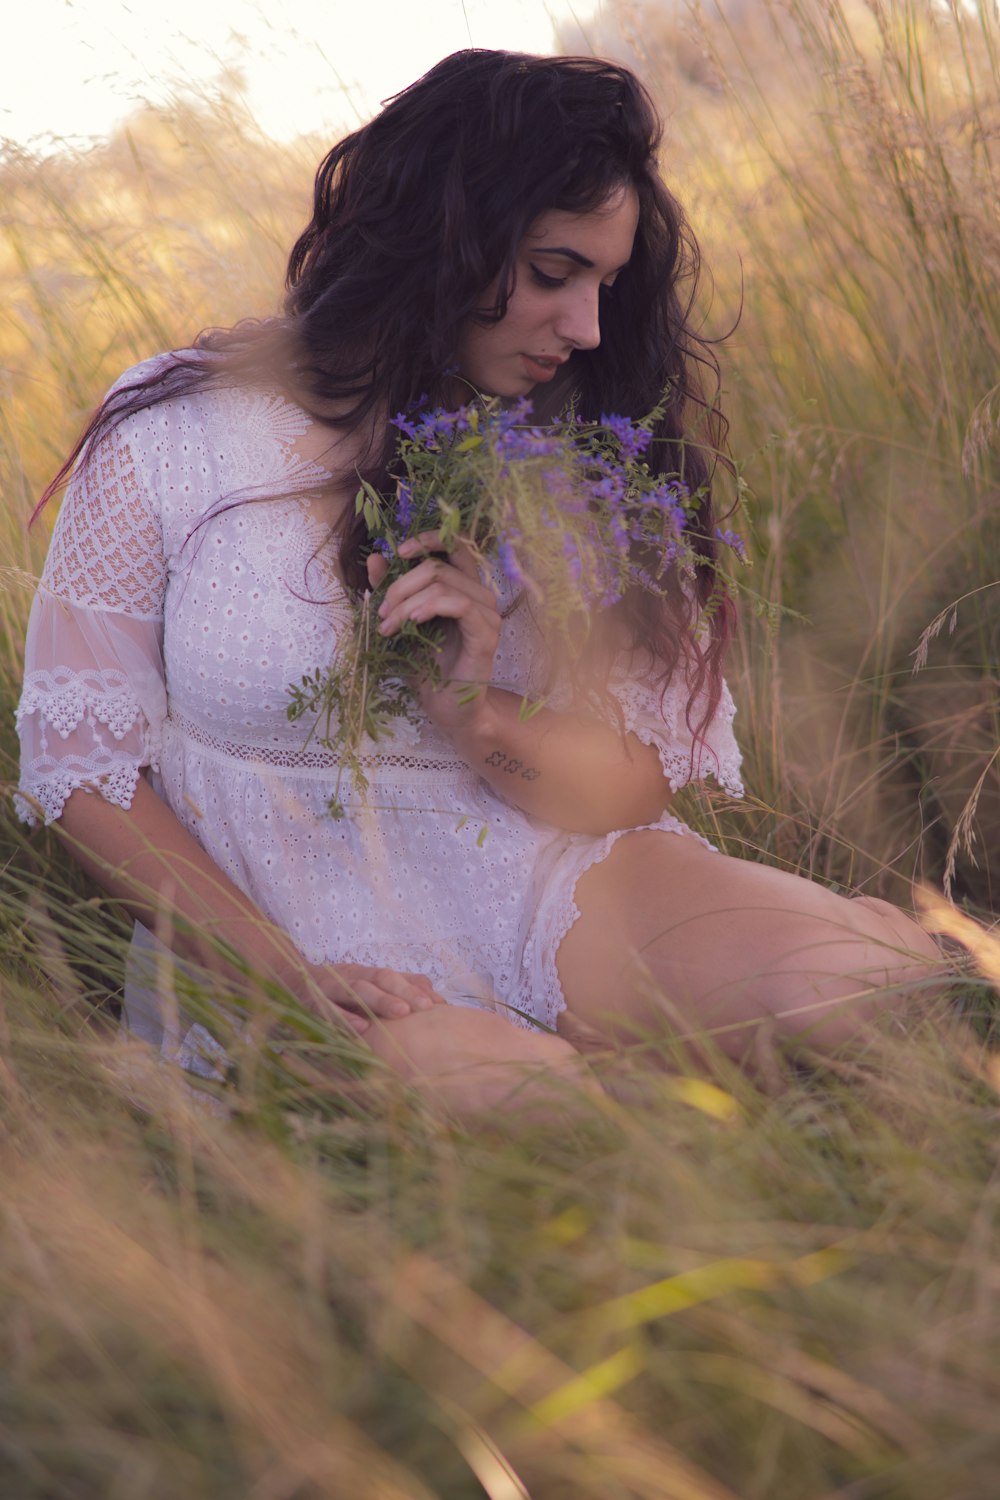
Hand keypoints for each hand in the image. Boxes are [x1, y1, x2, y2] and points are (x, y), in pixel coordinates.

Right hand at [304, 961, 446, 1030]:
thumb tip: (437, 997)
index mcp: (364, 973)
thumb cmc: (338, 989)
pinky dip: (345, 1019)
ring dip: (380, 1001)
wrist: (290, 981)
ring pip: (356, 991)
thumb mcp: (368, 984)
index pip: (393, 977)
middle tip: (425, 1007)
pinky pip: (329, 1011)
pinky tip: (362, 1029)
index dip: (414, 988)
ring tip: (402, 1013)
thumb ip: (400, 986)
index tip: (436, 1004)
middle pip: (379, 980)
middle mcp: (349, 977)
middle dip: (403, 992)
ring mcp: (330, 988)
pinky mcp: (312, 1004)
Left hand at [368, 532, 500, 734]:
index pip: (454, 546)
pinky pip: (460, 604)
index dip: (428, 540)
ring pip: (444, 584)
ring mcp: (487, 614)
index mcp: (462, 588)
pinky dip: (429, 607)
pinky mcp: (487, 633)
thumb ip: (391, 591)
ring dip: (407, 602)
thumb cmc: (427, 668)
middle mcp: (480, 595)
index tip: (400, 552)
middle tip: (381, 614)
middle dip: (400, 586)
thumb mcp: (401, 623)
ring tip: (388, 626)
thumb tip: (375, 557)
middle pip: (438, 566)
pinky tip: (412, 623)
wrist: (445, 707)